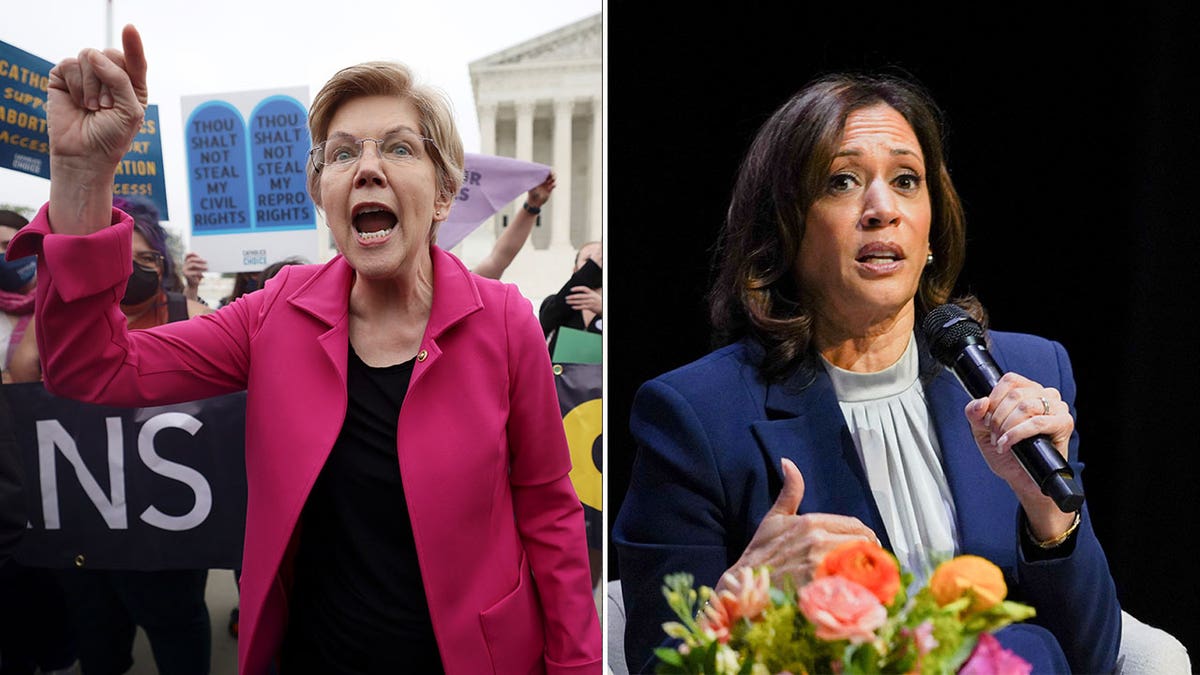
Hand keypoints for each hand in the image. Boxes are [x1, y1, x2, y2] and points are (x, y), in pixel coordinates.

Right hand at [47, 24, 146, 170]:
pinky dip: (77, 85)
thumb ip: (120, 79)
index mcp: (131, 84)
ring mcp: (85, 75)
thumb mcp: (130, 110)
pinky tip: (78, 103)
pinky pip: (70, 64)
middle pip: (109, 53)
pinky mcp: (63, 77)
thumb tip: (92, 54)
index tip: (129, 28)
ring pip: (88, 57)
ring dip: (92, 86)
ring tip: (92, 108)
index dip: (133, 44)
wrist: (85, 156)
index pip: (134, 59)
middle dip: (110, 78)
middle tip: (106, 105)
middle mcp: (108, 76)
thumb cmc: (112, 136)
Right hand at [182, 252, 207, 288]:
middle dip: (199, 259)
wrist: (193, 285)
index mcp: (186, 263)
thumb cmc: (198, 276)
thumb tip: (206, 260)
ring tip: (207, 267)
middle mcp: (184, 265)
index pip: (187, 256)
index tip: (199, 254)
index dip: (192, 254)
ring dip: (201, 265)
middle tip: (206, 261)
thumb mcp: (199, 270)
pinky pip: (194, 272)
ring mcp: (184, 269)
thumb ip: (200, 264)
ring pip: (192, 264)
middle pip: (191, 259)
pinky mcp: (186, 274)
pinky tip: (204, 275)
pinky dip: (200, 273)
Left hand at [526, 171, 556, 207]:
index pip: (544, 172)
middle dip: (552, 173)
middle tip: (552, 174)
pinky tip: (552, 185)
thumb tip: (529, 176)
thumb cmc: (531, 194)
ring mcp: (547, 185)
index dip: (547, 170)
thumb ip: (532, 182)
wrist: (534, 202)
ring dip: (553, 178)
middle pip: (550, 174)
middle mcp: (543, 181)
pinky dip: (554, 184)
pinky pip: (554, 185)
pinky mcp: (550, 189)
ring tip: (552, 179)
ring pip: (553, 179)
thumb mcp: (531, 187)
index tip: (548, 170)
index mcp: (539, 179)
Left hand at [565, 286, 601, 316]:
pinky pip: (582, 307)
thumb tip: (577, 292)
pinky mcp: (590, 307)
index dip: (577, 288)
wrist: (603, 306)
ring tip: (568, 302)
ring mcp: (590, 302)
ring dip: (573, 302)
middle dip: (572, 296)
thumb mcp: (593, 294)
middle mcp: (591, 296)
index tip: (571, 289)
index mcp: (591, 292)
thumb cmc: (596, 300)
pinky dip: (577, 307)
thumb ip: (586, 293)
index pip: (583, 288)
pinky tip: (573, 307)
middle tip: (567, 297)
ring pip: (580, 302)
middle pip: (580, 296)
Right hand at [719, 458, 878, 593]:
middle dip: (867, 554)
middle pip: (864, 544)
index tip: (865, 545)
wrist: (746, 582)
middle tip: (864, 564)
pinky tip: (851, 591)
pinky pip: (851, 585)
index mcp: (811, 522)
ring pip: (861, 564)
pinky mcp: (820, 587)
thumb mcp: (774, 517)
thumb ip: (790, 491)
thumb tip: (788, 463)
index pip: (856, 526)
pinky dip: (856, 588)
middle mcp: (818, 540)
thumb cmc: (760, 553)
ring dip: (864, 571)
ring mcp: (820, 564)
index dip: (865, 536)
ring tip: (859, 578)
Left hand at [964, 371, 1076, 537]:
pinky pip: (1038, 422)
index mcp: (1027, 390)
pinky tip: (1008, 445)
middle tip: (995, 436)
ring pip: (1025, 407)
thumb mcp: (982, 431)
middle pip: (1015, 394)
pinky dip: (1017, 434)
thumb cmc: (1007, 453)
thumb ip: (975, 414)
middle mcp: (1045, 395)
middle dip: (998, 418)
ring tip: (1002, 442)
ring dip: (1007, 427)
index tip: (987, 420)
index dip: (993, 400)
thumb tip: (981, 402)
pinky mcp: (1064, 423)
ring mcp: (1057, 408)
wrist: (1022, 479)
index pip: (1009, 380)